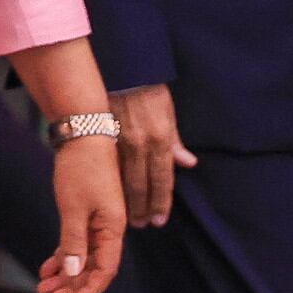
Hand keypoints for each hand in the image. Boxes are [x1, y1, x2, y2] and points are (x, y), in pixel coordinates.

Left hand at [35, 138, 124, 292]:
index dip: (88, 290)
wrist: (82, 133)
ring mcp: (98, 220)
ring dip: (64, 274)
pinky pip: (76, 242)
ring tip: (43, 288)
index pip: (104, 270)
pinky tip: (47, 268)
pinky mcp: (86, 212)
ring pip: (82, 256)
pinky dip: (62, 255)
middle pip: (93, 267)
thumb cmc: (81, 168)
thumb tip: (73, 274)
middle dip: (72, 286)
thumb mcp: (73, 208)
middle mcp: (109, 228)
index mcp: (113, 228)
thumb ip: (73, 242)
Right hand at [110, 84, 196, 227]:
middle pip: (142, 184)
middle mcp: (141, 142)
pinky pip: (109, 165)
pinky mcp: (104, 135)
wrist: (123, 67)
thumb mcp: (168, 111)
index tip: (159, 220)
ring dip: (126, 200)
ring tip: (127, 217)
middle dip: (142, 208)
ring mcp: (120, 139)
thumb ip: (175, 140)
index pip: (163, 178)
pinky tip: (111, 195)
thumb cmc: (148, 88)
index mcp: (161, 137)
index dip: (161, 202)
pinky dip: (112, 183)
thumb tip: (188, 163)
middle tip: (141, 225)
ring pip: (123, 178)